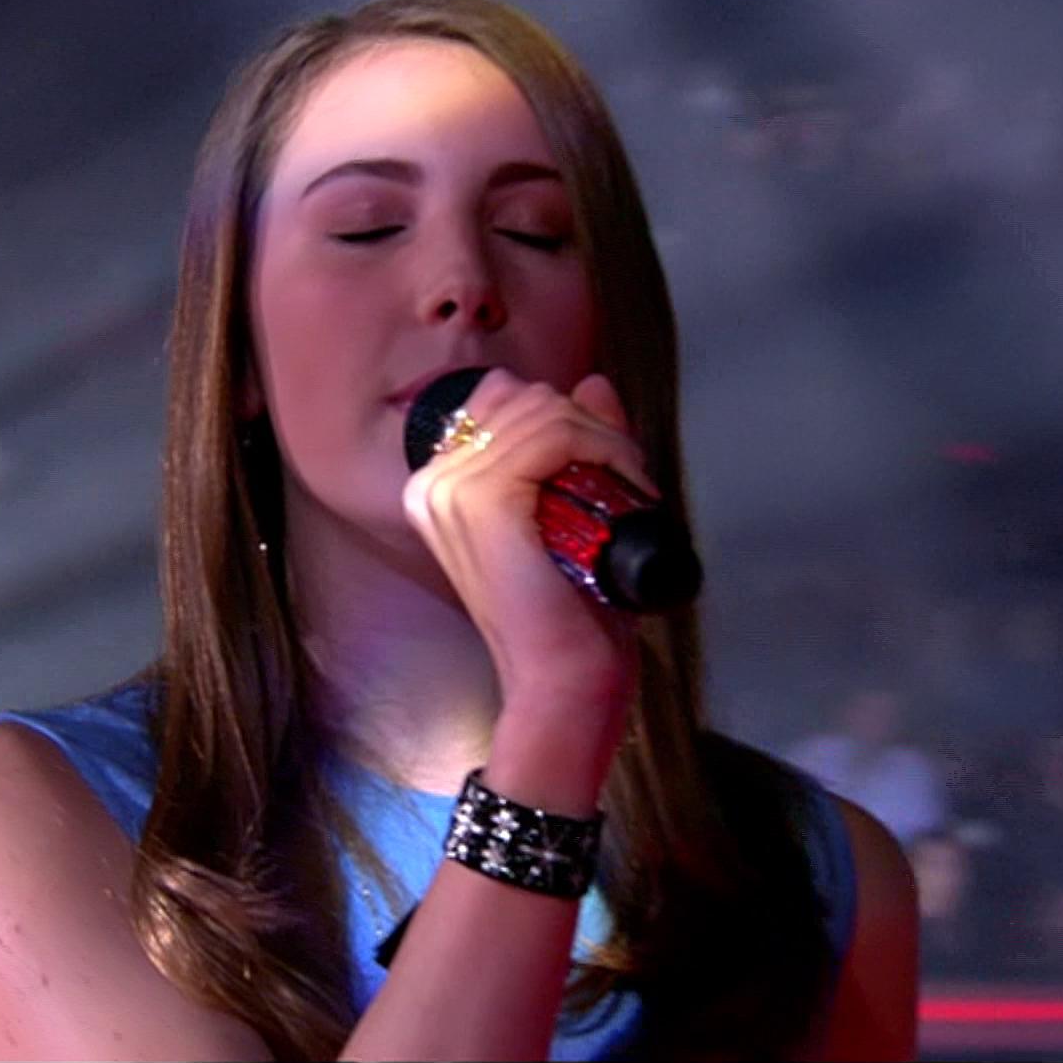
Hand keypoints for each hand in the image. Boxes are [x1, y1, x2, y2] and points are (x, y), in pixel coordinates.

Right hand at [401, 368, 660, 770]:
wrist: (561, 680)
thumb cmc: (568, 610)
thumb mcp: (572, 507)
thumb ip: (578, 442)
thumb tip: (593, 382)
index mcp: (437, 486)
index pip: (501, 398)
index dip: (563, 417)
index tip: (603, 466)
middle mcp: (430, 482)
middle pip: (525, 397)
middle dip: (589, 426)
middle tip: (626, 481)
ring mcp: (451, 490)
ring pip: (546, 410)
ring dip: (606, 441)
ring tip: (632, 489)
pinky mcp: (484, 501)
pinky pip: (556, 434)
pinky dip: (605, 450)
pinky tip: (627, 489)